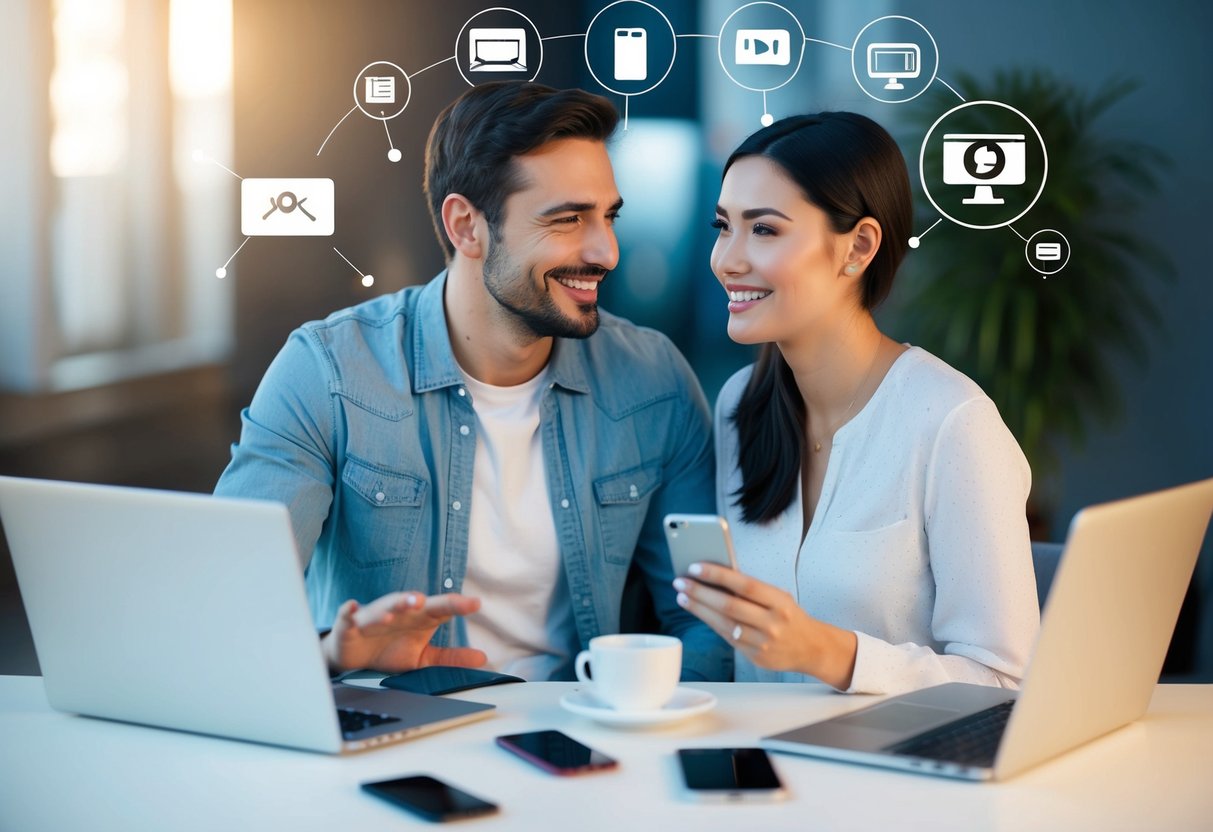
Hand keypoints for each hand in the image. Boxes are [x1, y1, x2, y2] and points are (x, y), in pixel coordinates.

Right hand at [321, 591, 487, 672]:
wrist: (355, 660)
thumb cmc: (390, 651)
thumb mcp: (423, 657)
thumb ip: (450, 657)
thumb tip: (482, 658)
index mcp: (418, 618)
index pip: (440, 608)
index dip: (457, 605)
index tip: (475, 604)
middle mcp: (398, 613)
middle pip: (408, 602)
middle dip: (413, 600)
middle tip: (422, 601)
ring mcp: (373, 618)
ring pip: (380, 609)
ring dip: (386, 608)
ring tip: (393, 612)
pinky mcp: (350, 626)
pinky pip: (348, 616)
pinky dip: (348, 611)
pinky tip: (351, 607)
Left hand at [673, 562, 856, 688]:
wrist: (811, 648)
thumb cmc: (789, 615)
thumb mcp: (778, 597)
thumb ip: (752, 590)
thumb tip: (715, 576)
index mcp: (780, 601)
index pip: (745, 585)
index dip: (718, 575)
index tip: (695, 567)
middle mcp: (773, 622)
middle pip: (729, 606)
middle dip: (700, 592)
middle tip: (680, 581)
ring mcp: (764, 642)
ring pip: (724, 624)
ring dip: (699, 609)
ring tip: (682, 596)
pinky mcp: (756, 657)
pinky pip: (728, 638)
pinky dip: (711, 623)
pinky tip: (698, 612)